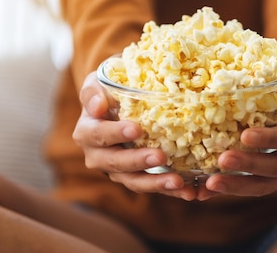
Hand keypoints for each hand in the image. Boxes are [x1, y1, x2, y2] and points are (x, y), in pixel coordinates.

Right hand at [73, 72, 196, 199]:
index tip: (136, 129)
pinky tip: (189, 192)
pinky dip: (169, 190)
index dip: (115, 134)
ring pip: (134, 181)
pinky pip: (152, 186)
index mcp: (87, 132)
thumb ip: (93, 92)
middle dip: (138, 161)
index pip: (98, 135)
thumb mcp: (97, 83)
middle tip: (160, 156)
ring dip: (155, 183)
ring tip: (177, 181)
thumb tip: (97, 106)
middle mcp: (98, 156)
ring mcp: (117, 171)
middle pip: (116, 163)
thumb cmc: (108, 91)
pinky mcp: (136, 177)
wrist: (116, 106)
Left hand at [197, 74, 276, 200]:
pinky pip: (251, 188)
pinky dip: (229, 189)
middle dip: (249, 164)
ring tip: (211, 183)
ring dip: (236, 184)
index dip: (271, 139)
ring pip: (263, 184)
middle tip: (223, 159)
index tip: (245, 135)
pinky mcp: (272, 180)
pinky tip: (206, 191)